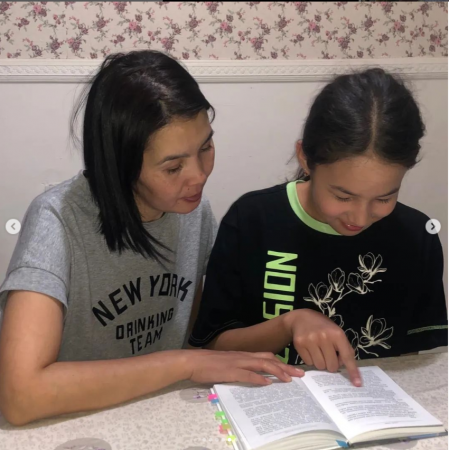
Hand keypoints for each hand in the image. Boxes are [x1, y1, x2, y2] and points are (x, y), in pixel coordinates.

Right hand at [186, 350, 304, 385]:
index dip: (282, 363)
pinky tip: (267, 383)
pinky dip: (258, 378)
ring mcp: (238, 363)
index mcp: (244, 355)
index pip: (267, 356)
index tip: (294, 369)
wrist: (194, 361)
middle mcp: (244, 357)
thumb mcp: (229, 363)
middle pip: (270, 359)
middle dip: (286, 367)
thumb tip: (256, 375)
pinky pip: (247, 374)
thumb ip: (242, 367)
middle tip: (301, 374)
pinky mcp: (230, 371)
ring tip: (289, 379)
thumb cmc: (210, 364)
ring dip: (277, 371)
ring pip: (262, 364)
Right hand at [284, 309, 361, 386]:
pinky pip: (308, 363)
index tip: (357, 384)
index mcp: (337, 334)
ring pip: (320, 366)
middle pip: (332, 366)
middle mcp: (324, 337)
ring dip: (320, 362)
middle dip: (331, 363)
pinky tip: (310, 349)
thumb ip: (344, 348)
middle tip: (328, 354)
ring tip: (318, 351)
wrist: (301, 318)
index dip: (352, 371)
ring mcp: (311, 340)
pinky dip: (310, 359)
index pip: (347, 356)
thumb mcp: (337, 333)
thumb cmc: (323, 327)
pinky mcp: (300, 344)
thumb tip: (345, 366)